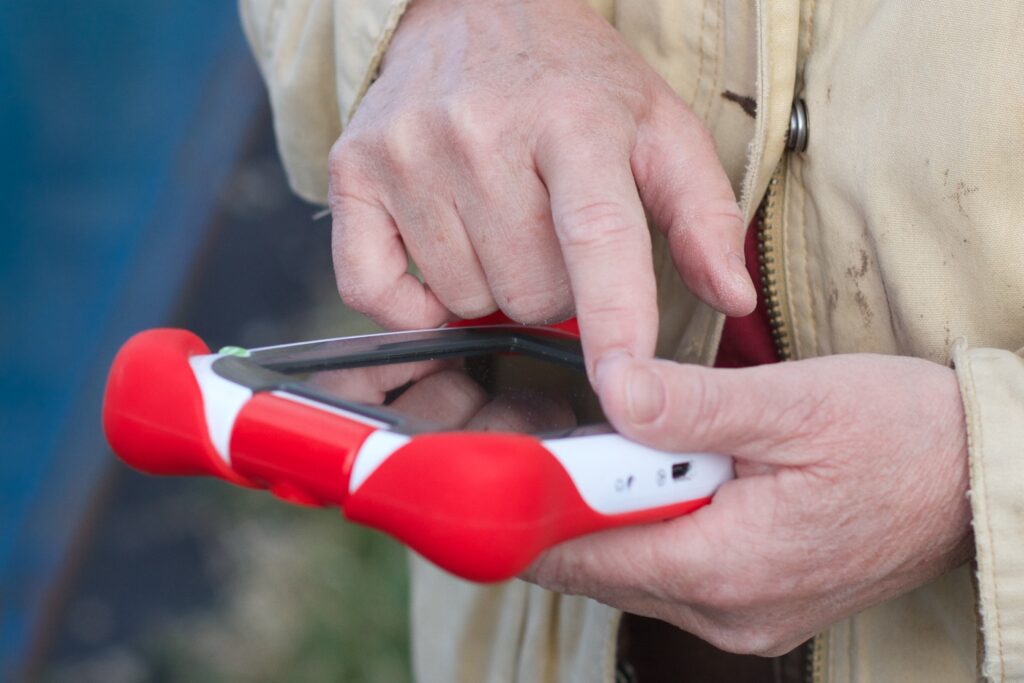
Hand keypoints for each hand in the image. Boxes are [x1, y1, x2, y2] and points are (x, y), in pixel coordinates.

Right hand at [328, 0, 755, 377]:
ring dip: (493, 285)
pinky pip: (373, 290)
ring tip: (502, 225)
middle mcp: (480, 132)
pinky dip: (411, 302)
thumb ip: (702, 212)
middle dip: (555, 289)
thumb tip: (731, 295)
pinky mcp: (352, 170)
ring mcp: (407, 151)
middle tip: (552, 232)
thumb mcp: (658, 126)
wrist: (474, 9)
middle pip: (531, 294)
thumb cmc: (573, 80)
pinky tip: (444, 254)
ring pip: (464, 300)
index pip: (597, 239)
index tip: (627, 389)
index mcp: (574, 120)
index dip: (615, 323)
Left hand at [523, 353, 972, 654]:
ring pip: (626, 567)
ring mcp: (736, 617)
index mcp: (723, 568)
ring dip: (605, 511)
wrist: (973, 478)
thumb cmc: (899, 438)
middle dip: (564, 501)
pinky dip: (643, 525)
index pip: (581, 553)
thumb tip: (613, 385)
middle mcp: (721, 613)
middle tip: (561, 431)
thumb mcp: (794, 405)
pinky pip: (664, 570)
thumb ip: (693, 404)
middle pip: (595, 564)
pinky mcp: (749, 604)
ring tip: (616, 445)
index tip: (501, 454)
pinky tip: (658, 476)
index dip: (531, 501)